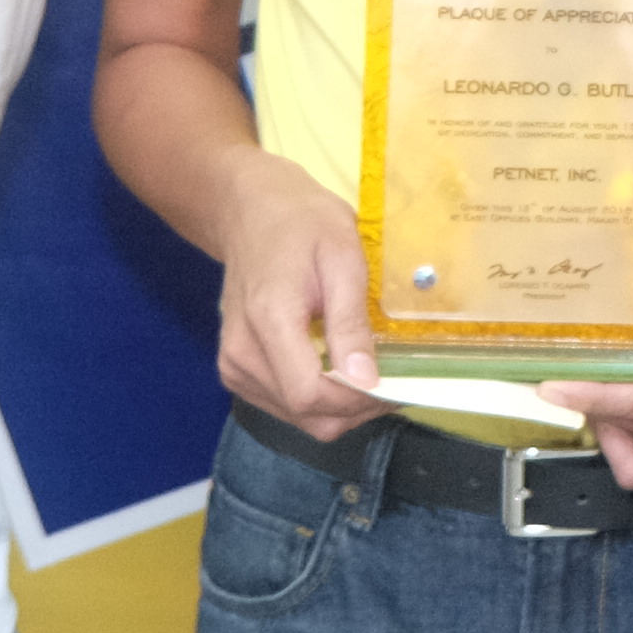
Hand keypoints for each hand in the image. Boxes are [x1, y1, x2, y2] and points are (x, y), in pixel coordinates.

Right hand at [216, 154, 387, 439]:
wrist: (252, 213)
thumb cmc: (302, 224)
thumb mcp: (342, 258)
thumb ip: (350, 322)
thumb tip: (366, 379)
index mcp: (267, 322)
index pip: (310, 395)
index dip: (358, 400)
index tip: (397, 383)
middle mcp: (241, 355)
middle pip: (307, 416)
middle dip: (358, 409)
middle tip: (397, 381)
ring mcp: (235, 367)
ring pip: (300, 419)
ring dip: (343, 408)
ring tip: (374, 374)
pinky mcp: (237, 371)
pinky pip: (286, 406)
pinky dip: (322, 401)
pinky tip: (344, 372)